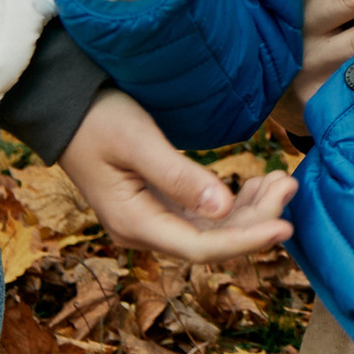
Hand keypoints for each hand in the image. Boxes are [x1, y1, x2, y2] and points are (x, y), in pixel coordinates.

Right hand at [59, 91, 297, 261]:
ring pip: (211, 229)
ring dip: (250, 210)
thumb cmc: (96, 117)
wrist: (63, 105)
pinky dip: (234, 203)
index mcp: (133, 222)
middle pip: (211, 241)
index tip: (286, 226)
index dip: (246, 241)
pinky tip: (258, 185)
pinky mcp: (158, 204)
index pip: (201, 247)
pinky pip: (203, 215)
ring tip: (282, 181)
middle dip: (256, 218)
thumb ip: (179, 176)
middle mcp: (143, 230)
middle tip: (290, 183)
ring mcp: (150, 219)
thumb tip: (222, 209)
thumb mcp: (138, 140)